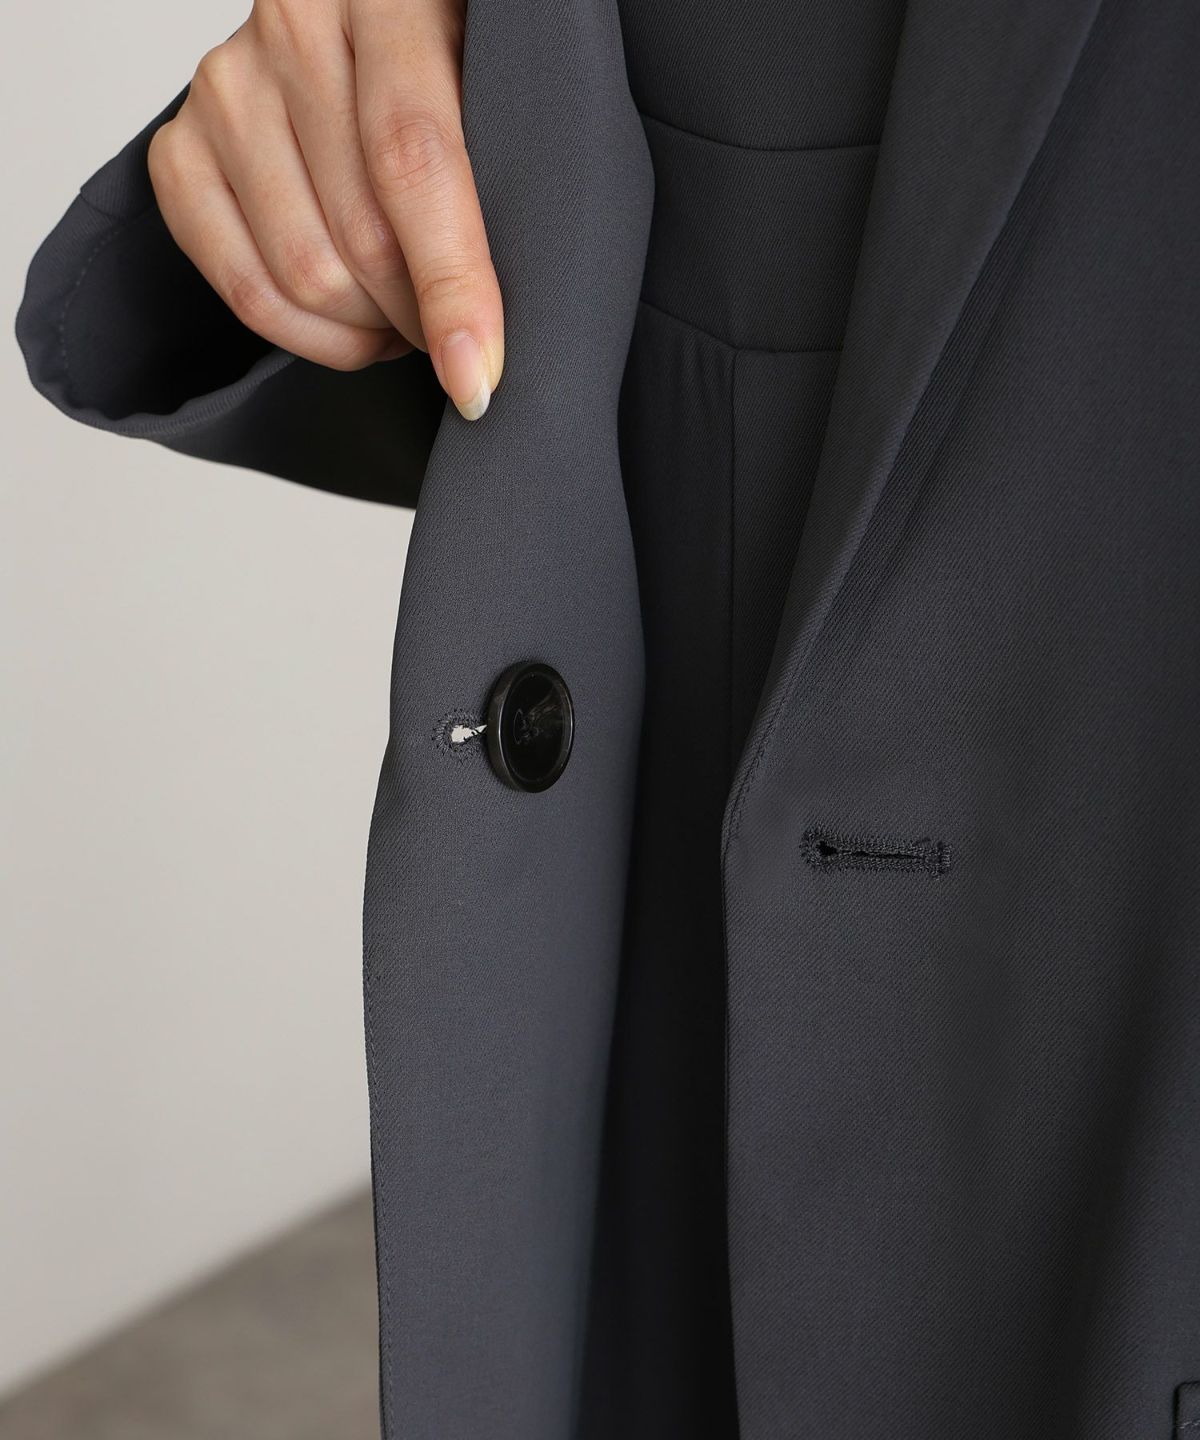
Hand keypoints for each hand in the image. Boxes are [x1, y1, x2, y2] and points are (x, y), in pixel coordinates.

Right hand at [147, 0, 501, 420]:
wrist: (360, 37)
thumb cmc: (448, 70)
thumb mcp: (494, 90)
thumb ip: (497, 173)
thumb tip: (488, 333)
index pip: (413, 159)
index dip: (452, 282)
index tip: (477, 375)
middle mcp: (290, 29)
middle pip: (358, 236)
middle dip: (418, 317)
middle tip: (452, 330)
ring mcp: (224, 90)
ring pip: (301, 277)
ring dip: (368, 330)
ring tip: (405, 317)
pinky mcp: (179, 152)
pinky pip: (242, 291)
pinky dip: (310, 337)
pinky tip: (354, 322)